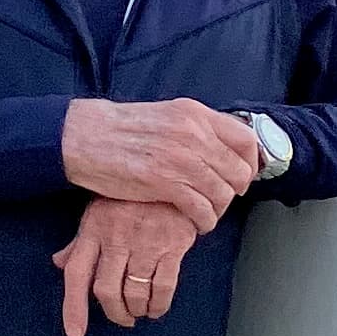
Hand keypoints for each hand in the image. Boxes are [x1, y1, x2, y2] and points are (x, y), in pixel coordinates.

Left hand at [55, 197, 205, 335]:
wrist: (175, 175)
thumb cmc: (132, 197)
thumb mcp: (99, 211)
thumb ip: (80, 241)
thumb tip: (59, 263)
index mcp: (93, 228)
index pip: (76, 274)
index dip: (73, 308)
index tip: (76, 334)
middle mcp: (117, 237)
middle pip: (107, 291)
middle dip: (115, 313)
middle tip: (122, 317)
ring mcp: (146, 242)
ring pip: (135, 292)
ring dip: (137, 310)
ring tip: (140, 310)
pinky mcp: (174, 246)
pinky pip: (163, 287)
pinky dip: (159, 305)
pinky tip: (157, 307)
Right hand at [61, 95, 259, 226]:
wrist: (85, 137)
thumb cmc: (121, 128)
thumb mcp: (166, 115)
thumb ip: (195, 128)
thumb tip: (220, 148)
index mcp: (195, 114)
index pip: (246, 139)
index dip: (251, 161)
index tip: (244, 174)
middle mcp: (194, 134)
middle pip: (239, 170)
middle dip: (235, 190)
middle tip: (222, 197)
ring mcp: (181, 159)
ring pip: (223, 193)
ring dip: (219, 209)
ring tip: (207, 212)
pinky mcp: (166, 184)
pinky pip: (203, 210)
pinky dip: (205, 221)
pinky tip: (196, 222)